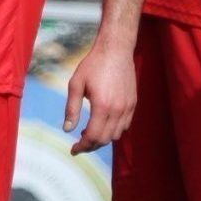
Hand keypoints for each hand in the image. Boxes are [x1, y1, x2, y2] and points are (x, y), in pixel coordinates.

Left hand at [63, 40, 134, 154]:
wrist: (116, 50)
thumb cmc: (93, 65)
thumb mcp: (76, 84)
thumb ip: (72, 109)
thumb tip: (67, 130)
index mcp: (102, 105)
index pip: (93, 136)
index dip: (82, 146)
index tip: (73, 150)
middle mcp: (118, 109)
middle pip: (104, 139)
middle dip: (90, 146)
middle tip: (79, 144)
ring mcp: (128, 107)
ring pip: (116, 135)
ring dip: (102, 139)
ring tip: (89, 132)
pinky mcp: (133, 103)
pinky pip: (125, 126)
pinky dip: (113, 131)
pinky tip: (103, 124)